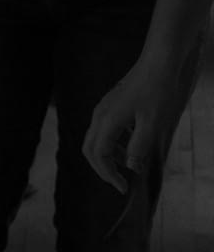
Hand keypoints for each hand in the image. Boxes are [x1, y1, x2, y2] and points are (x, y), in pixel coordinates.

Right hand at [82, 48, 192, 193]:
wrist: (160, 63)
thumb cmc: (158, 91)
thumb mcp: (152, 123)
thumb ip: (139, 147)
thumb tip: (131, 168)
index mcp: (107, 121)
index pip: (99, 155)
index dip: (109, 174)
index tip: (124, 188)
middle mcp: (100, 115)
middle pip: (90, 149)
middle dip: (103, 169)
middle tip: (120, 182)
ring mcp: (104, 109)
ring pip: (96, 139)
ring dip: (108, 157)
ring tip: (128, 167)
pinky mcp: (112, 105)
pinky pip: (105, 130)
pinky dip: (113, 144)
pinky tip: (130, 146)